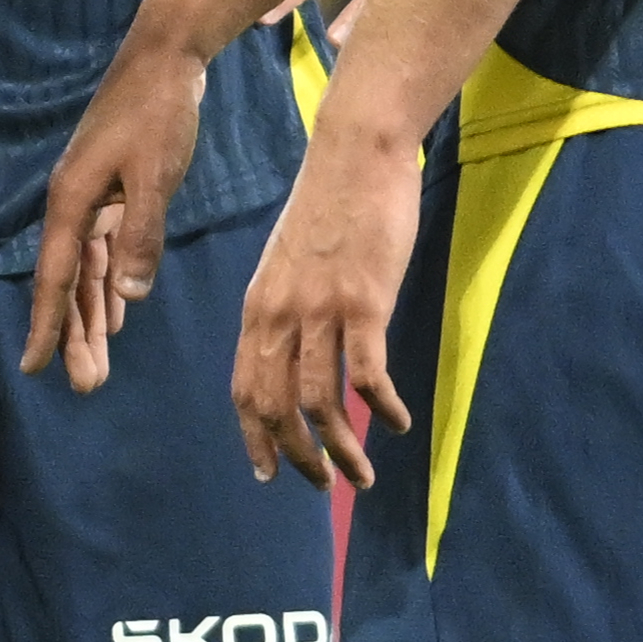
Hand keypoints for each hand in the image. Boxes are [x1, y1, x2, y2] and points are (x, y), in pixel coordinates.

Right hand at [26, 24, 212, 394]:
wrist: (164, 58)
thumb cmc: (158, 113)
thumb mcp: (154, 174)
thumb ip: (141, 232)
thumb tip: (130, 295)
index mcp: (72, 202)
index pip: (55, 278)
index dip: (47, 326)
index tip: (35, 369)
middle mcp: (73, 205)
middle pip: (67, 283)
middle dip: (73, 335)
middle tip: (86, 387)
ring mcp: (90, 199)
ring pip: (85, 272)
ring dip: (91, 317)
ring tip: (98, 365)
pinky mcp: (111, 192)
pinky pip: (103, 251)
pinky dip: (108, 284)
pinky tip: (117, 312)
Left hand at [231, 124, 421, 489]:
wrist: (355, 155)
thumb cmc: (328, 207)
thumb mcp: (287, 264)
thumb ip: (285, 311)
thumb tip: (295, 353)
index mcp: (258, 308)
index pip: (244, 389)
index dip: (255, 437)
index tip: (270, 473)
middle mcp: (279, 314)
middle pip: (275, 407)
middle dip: (298, 458)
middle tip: (326, 486)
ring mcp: (320, 309)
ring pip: (318, 402)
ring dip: (342, 449)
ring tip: (362, 476)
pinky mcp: (364, 302)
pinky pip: (367, 375)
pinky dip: (381, 409)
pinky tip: (399, 424)